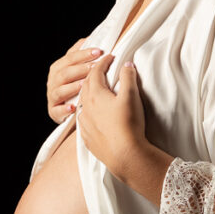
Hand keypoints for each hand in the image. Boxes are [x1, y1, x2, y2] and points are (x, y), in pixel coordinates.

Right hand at [46, 38, 103, 123]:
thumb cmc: (76, 85)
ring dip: (72, 87)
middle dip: (80, 69)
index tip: (99, 51)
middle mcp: (53, 81)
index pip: (70, 57)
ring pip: (59, 90)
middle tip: (95, 67)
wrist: (68, 108)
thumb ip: (81, 54)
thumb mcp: (77, 68)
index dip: (84, 54)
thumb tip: (90, 37)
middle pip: (64, 73)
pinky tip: (73, 107)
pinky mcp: (53, 112)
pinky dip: (64, 109)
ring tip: (84, 84)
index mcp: (58, 68)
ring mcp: (52, 96)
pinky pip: (57, 111)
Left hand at [78, 56, 173, 204]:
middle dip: (93, 75)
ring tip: (97, 91)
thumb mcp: (131, 96)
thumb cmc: (129, 124)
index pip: (96, 72)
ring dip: (89, 94)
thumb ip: (128, 77)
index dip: (103, 63)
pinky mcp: (87, 137)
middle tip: (102, 70)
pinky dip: (87, 112)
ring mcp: (85, 124)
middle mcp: (86, 108)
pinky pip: (83, 120)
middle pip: (86, 86)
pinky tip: (92, 115)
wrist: (125, 156)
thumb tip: (126, 64)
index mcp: (96, 95)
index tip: (109, 57)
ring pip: (82, 103)